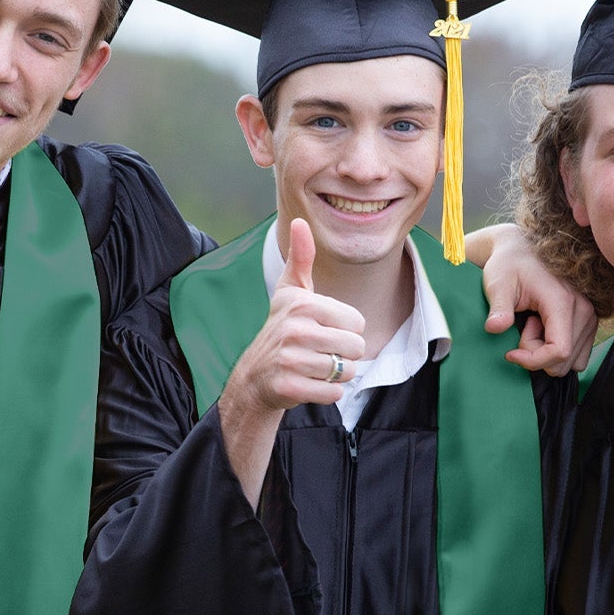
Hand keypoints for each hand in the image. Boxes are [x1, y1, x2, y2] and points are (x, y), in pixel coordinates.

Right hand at [226, 219, 366, 414]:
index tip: (323, 330)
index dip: (346, 330)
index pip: (357, 322)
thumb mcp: (290, 292)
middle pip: (356, 347)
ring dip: (336, 374)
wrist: (256, 375)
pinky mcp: (289, 386)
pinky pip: (334, 392)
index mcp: (303, 304)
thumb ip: (301, 258)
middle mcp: (295, 330)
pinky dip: (327, 392)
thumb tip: (300, 222)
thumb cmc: (282, 328)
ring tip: (314, 367)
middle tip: (320, 352)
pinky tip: (309, 383)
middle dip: (344, 355)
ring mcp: (290, 359)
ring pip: (346, 371)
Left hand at [470, 223, 596, 375]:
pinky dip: (556, 350)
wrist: (522, 251)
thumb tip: (495, 327)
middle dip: (537, 354)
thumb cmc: (509, 265)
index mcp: (562, 301)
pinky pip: (576, 354)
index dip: (533, 360)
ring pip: (570, 360)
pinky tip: (543, 328)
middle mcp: (584, 309)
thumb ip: (498, 307)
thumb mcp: (497, 284)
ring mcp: (589, 316)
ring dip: (546, 351)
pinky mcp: (588, 321)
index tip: (510, 353)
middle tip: (524, 326)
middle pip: (563, 359)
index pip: (559, 351)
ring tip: (532, 323)